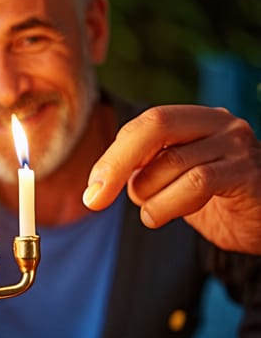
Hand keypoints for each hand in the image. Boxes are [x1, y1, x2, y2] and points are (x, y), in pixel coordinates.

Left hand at [84, 105, 260, 253]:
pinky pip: (197, 182)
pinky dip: (170, 204)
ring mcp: (237, 145)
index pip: (145, 123)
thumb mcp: (172, 182)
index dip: (113, 156)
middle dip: (117, 163)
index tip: (92, 189)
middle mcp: (219, 124)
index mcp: (196, 121)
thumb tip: (96, 185)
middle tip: (95, 198)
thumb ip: (142, 172)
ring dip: (150, 198)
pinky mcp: (248, 173)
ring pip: (172, 164)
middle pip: (156, 126)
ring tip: (157, 213)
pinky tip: (163, 217)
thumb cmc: (216, 203)